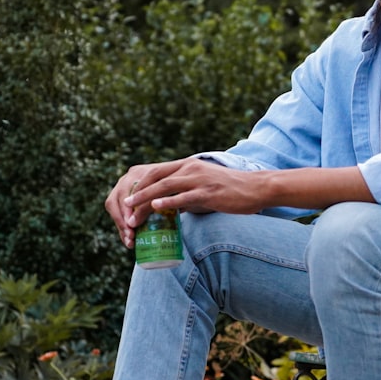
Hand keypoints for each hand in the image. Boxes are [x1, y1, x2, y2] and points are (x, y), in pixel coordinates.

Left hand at [104, 158, 268, 246]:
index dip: (139, 185)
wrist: (256, 188)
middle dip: (137, 194)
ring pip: (165, 187)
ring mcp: (199, 179)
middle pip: (155, 178)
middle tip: (124, 209)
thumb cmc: (230, 189)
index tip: (127, 200)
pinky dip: (167, 202)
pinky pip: (183, 197)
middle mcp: (191, 168)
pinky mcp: (208, 193)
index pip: (155, 171)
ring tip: (132, 214)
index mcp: (188, 165)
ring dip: (145, 201)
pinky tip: (156, 208)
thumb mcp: (204, 184)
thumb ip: (186, 191)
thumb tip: (169, 206)